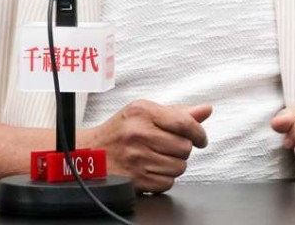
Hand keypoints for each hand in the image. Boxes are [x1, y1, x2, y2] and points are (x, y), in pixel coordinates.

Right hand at [83, 100, 211, 192]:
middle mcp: (139, 134)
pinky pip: (167, 183)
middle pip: (184, 147)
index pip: (184, 122)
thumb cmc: (120, 131)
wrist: (89, 153)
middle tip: (170, 147)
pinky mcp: (134, 179)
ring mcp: (136, 158)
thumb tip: (206, 110)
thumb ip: (177, 112)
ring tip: (160, 158)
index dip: (199, 132)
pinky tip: (153, 169)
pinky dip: (164, 179)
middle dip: (183, 148)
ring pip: (179, 166)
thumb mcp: (145, 113)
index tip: (200, 139)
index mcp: (143, 113)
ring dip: (174, 164)